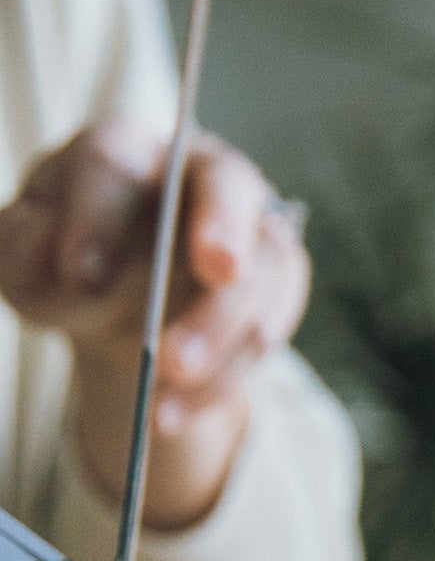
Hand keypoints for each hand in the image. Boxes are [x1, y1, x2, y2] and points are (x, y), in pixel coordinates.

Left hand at [0, 120, 309, 530]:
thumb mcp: (28, 261)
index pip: (115, 164)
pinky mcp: (282, 280)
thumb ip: (22, 248)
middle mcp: (201, 172)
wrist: (127, 312)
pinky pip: (272, 324)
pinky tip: (178, 410)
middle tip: (218, 270)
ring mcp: (253, 226)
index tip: (81, 277)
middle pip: (227, 184)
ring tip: (169, 380)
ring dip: (221, 330)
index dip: (99, 217)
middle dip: (223, 228)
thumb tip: (48, 256)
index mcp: (123, 150)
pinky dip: (227, 375)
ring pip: (262, 268)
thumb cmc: (72, 268)